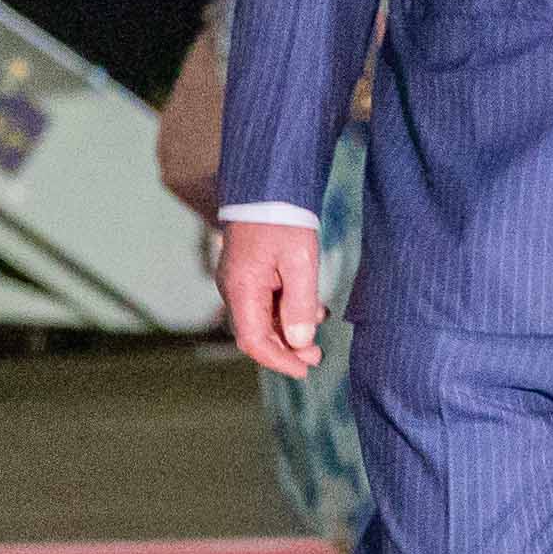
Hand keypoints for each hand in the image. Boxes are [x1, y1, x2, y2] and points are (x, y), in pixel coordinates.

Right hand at [223, 216, 329, 378]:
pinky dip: (286, 310)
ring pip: (261, 319)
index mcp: (241, 288)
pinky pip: (264, 302)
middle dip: (287, 347)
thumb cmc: (283, 218)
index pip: (253, 341)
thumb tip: (301, 342)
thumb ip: (299, 304)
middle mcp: (233, 288)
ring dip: (289, 328)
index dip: (279, 360)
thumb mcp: (300, 262)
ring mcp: (238, 281)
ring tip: (319, 323)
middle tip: (318, 354)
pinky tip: (310, 306)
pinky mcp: (248, 273)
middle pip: (256, 333)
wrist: (268, 183)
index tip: (304, 369)